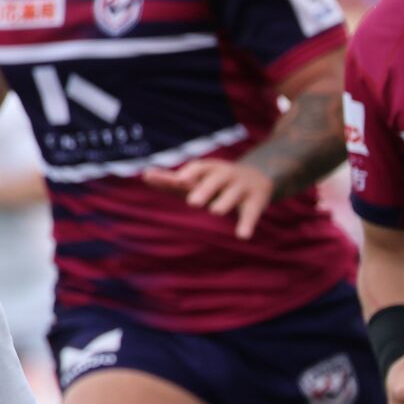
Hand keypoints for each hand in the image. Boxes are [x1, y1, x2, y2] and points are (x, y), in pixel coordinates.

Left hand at [143, 158, 274, 239]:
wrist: (258, 175)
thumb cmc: (214, 181)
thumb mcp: (196, 180)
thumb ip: (171, 180)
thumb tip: (145, 175)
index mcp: (209, 170)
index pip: (198, 168)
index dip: (189, 173)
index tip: (179, 180)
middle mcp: (225, 176)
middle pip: (215, 181)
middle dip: (205, 189)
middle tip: (192, 202)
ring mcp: (241, 188)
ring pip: (232, 195)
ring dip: (223, 203)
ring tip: (215, 210)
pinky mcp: (256, 202)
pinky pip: (251, 213)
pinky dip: (247, 224)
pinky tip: (242, 236)